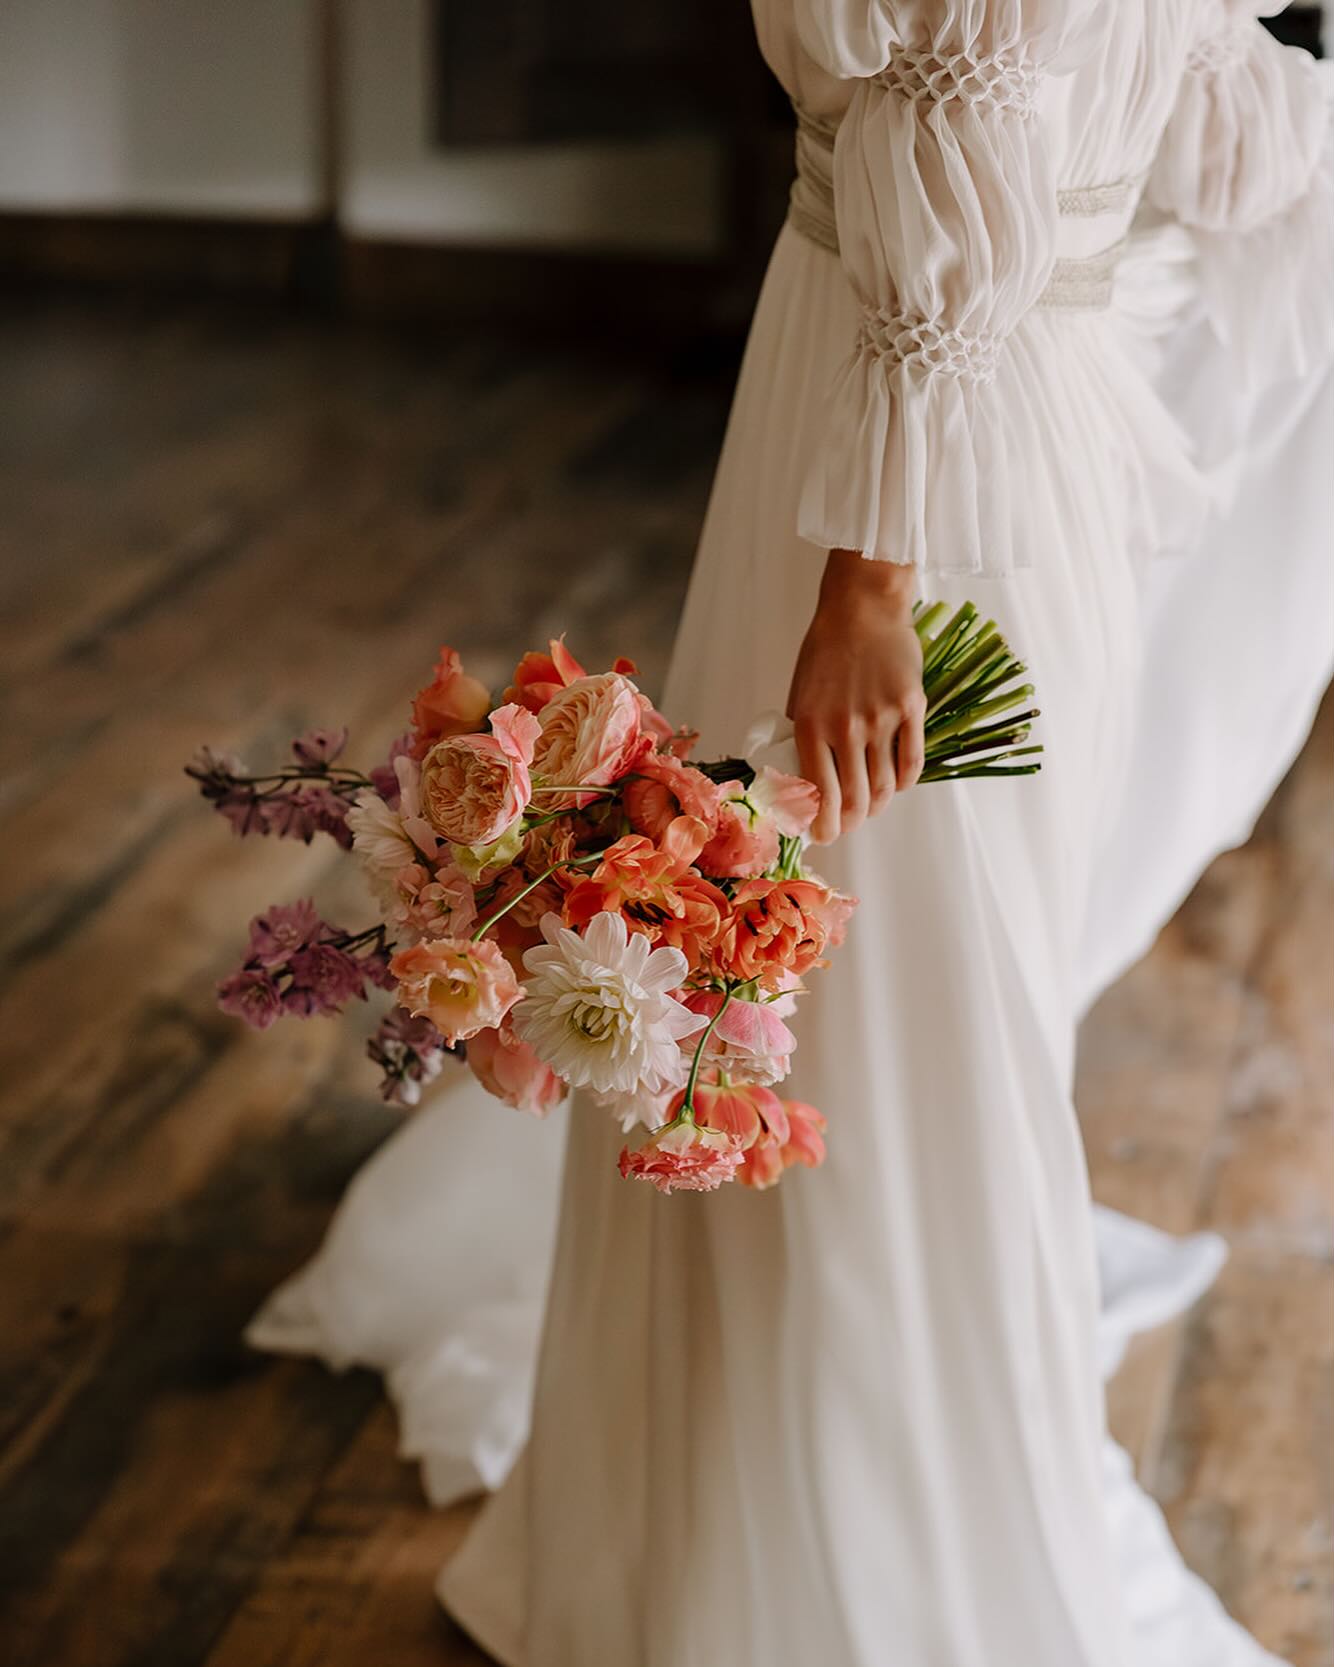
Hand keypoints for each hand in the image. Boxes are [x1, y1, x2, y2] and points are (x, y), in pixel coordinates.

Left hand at [785, 549, 925, 844]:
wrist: (862, 608)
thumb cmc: (826, 650)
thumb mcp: (800, 694)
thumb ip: (804, 735)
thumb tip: (803, 779)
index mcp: (811, 725)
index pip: (821, 794)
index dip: (825, 825)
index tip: (825, 835)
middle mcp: (846, 727)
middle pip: (857, 798)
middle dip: (853, 823)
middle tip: (850, 826)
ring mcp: (882, 718)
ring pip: (886, 785)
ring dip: (879, 805)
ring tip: (873, 806)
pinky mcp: (911, 708)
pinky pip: (912, 762)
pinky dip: (905, 782)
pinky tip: (897, 784)